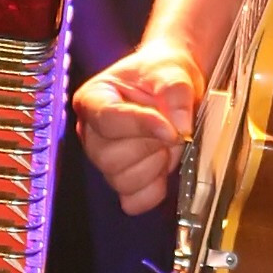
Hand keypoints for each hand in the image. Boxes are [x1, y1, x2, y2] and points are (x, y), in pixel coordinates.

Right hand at [74, 43, 202, 215]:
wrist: (171, 85)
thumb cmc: (161, 74)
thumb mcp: (171, 71)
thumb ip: (175, 93)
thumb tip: (180, 127)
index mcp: (93, 99)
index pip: (107, 120)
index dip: (141, 126)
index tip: (170, 128)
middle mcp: (92, 133)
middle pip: (110, 158)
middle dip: (149, 146)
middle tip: (170, 129)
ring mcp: (104, 160)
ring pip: (122, 181)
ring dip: (154, 166)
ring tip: (165, 144)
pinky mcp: (122, 181)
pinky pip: (134, 201)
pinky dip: (154, 189)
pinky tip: (162, 166)